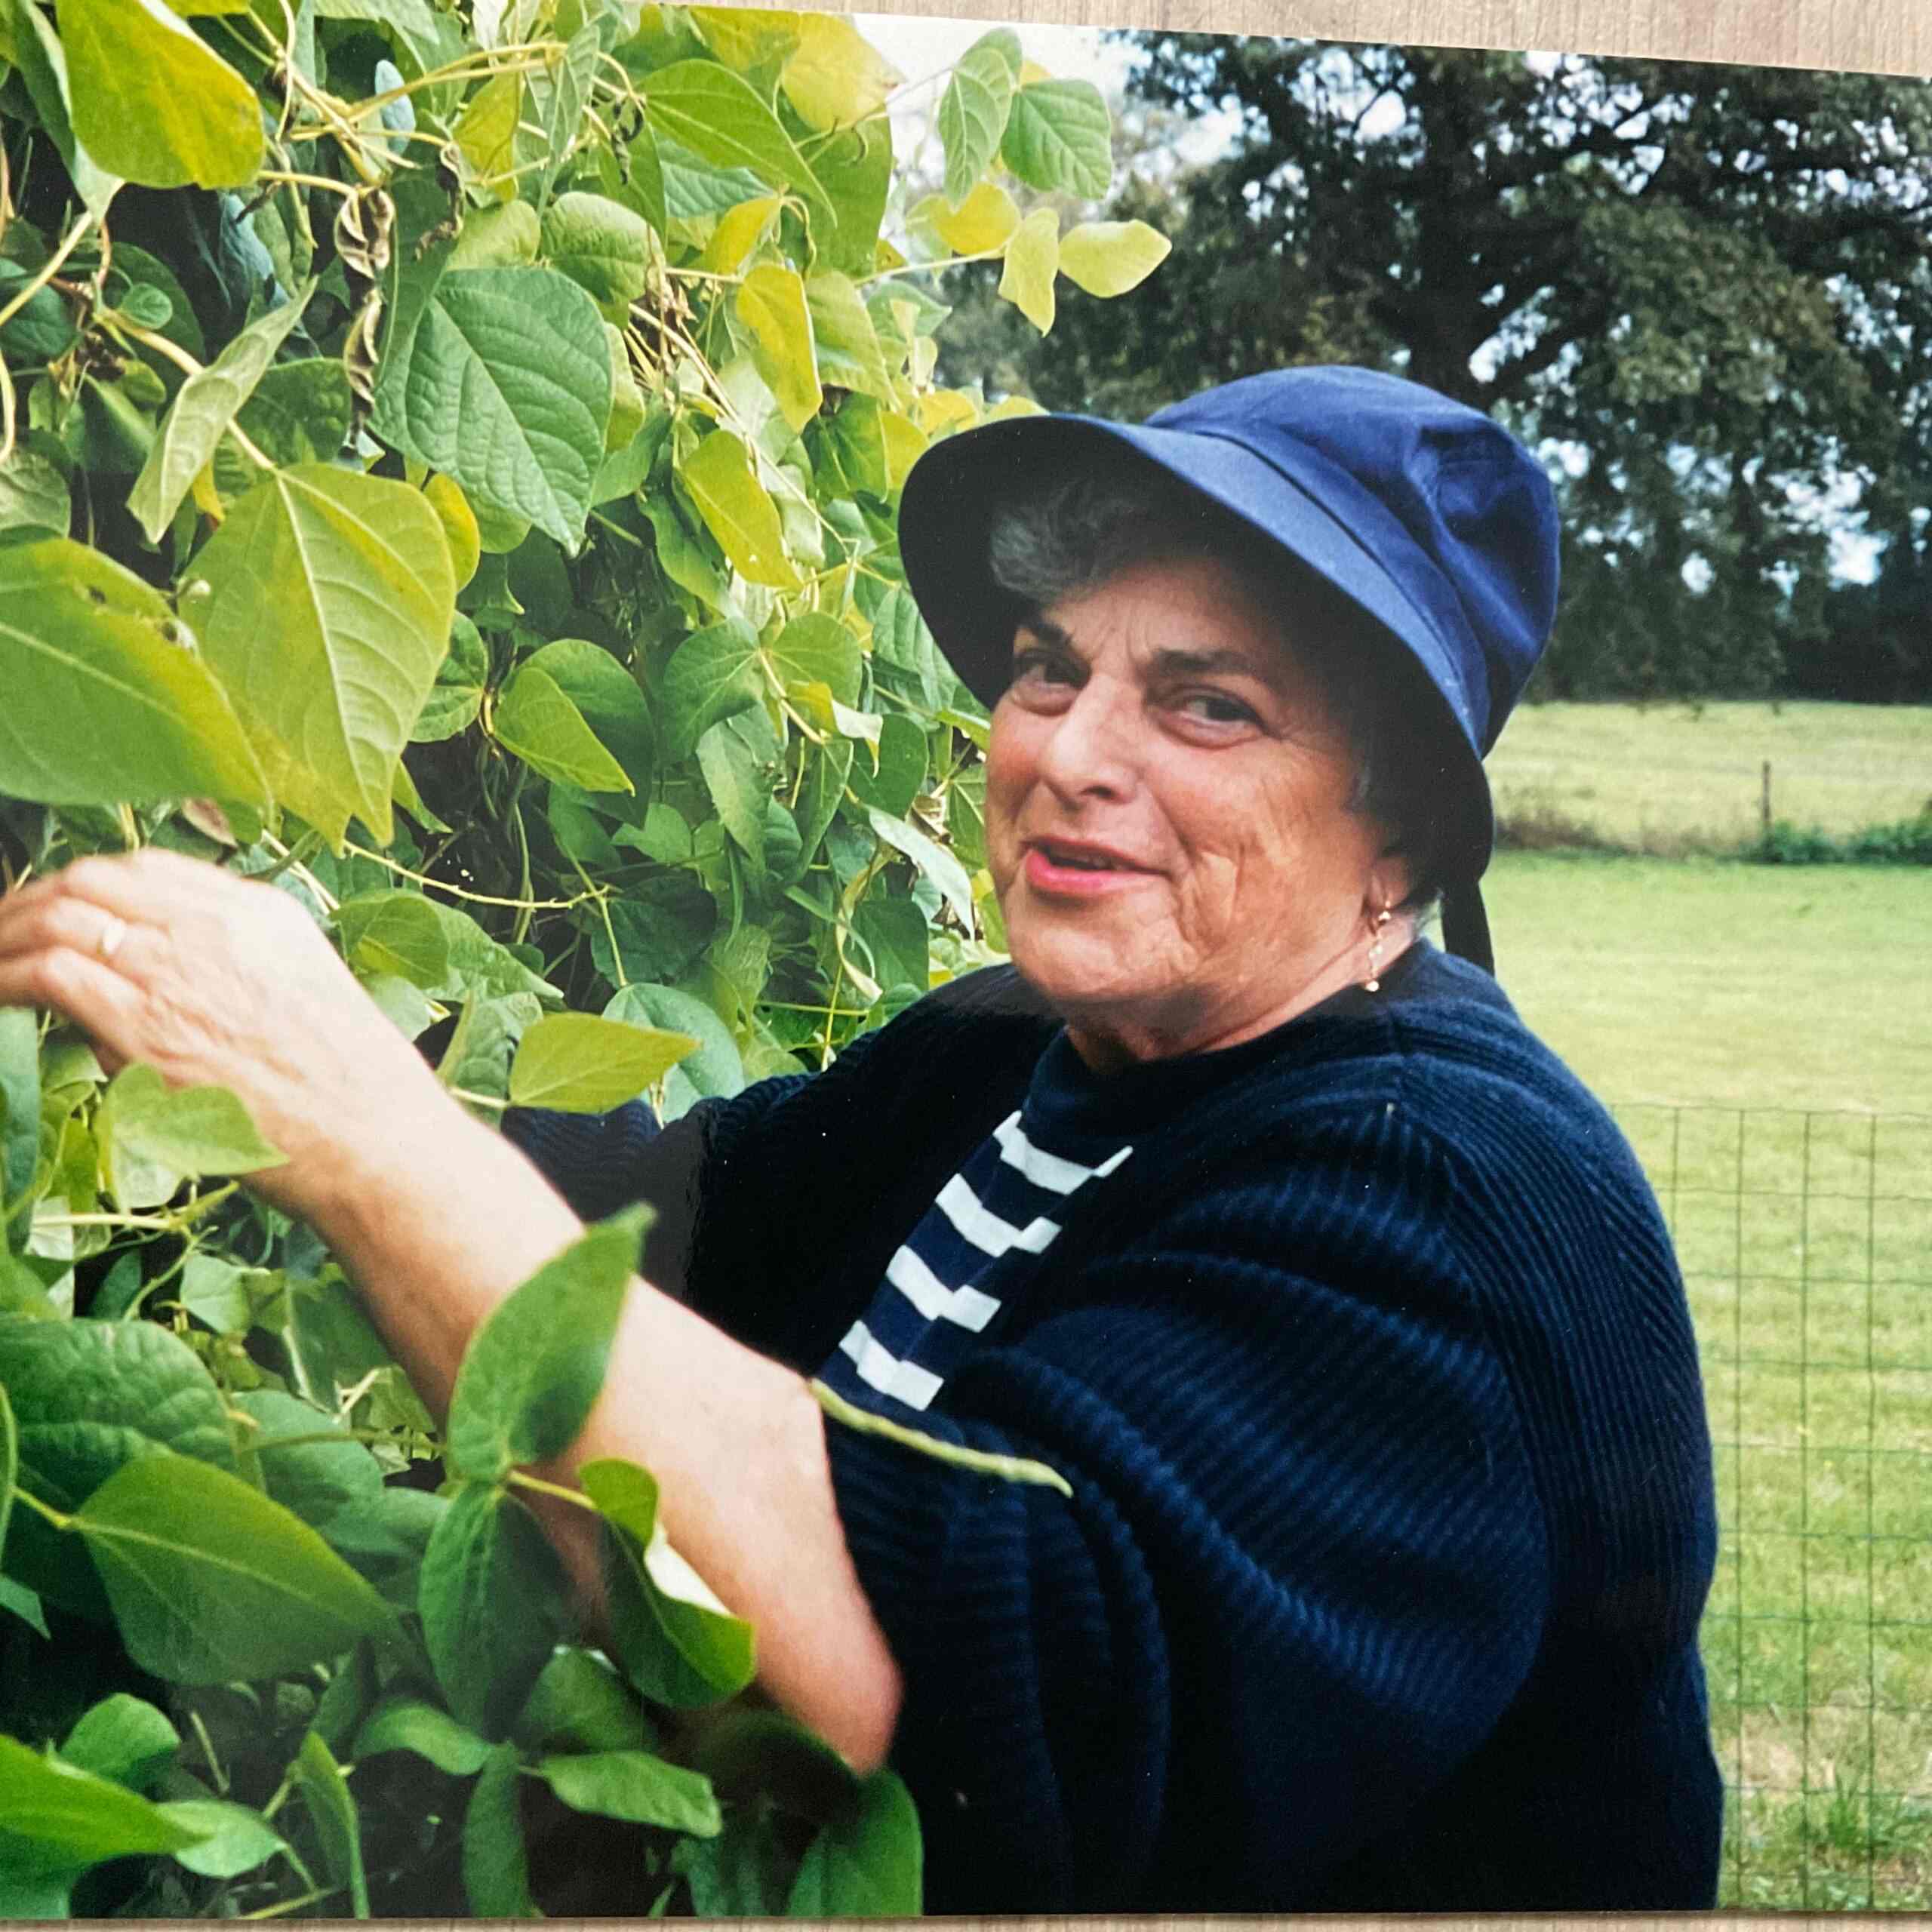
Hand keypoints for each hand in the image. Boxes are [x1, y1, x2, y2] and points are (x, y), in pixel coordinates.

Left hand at [0, 847, 465, 1226]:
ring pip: (58, 918)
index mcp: (258, 912)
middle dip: (35, 900)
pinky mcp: (145, 1026)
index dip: (88, 882)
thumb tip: (165, 989)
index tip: (62, 908)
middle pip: (91, 879)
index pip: (145, 867)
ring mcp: (176, 970)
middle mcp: (213, 926)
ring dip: (7, 936)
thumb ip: (239, 971)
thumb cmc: (353, 1085)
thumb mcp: (309, 991)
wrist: (373, 1133)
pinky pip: (49, 976)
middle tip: (7, 932)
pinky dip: (6, 977)